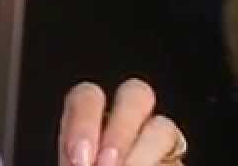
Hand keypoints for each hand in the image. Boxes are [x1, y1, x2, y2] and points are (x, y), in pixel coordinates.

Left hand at [58, 79, 186, 164]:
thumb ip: (76, 160)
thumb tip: (81, 160)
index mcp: (90, 125)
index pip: (88, 97)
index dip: (84, 120)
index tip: (78, 157)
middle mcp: (124, 128)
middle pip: (136, 94)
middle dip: (120, 127)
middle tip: (105, 164)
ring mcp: (155, 145)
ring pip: (162, 125)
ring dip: (142, 152)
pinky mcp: (173, 165)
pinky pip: (176, 160)